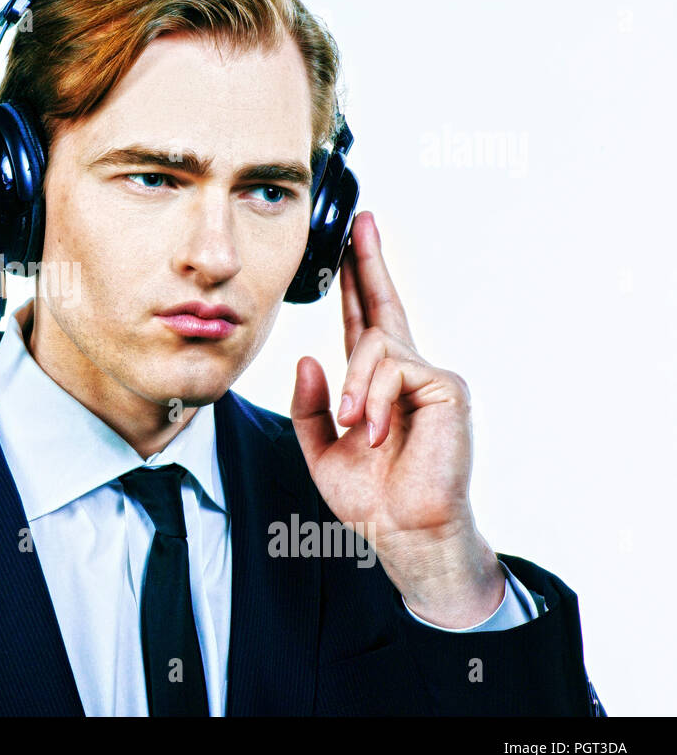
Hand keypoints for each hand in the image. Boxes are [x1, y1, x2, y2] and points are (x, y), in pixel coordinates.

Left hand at [289, 211, 504, 627]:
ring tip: (357, 429)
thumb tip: (307, 358)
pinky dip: (375, 401)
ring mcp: (429, 377)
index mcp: (376, 383)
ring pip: (375, 348)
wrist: (405, 531)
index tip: (353, 240)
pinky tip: (378, 432)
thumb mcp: (321, 449)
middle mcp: (405, 372)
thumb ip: (309, 405)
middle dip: (369, 262)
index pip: (363, 321)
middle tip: (361, 222)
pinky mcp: (446, 388)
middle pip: (383, 305)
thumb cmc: (372, 497)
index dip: (357, 282)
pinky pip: (394, 370)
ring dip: (355, 389)